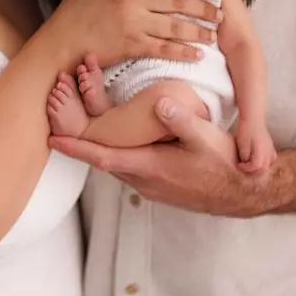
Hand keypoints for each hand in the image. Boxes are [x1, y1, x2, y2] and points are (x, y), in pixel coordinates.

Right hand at [49, 0, 221, 68]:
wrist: (60, 42)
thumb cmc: (72, 12)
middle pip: (179, 0)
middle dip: (203, 7)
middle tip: (220, 13)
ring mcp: (134, 21)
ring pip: (176, 25)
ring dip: (198, 30)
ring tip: (213, 35)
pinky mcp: (132, 45)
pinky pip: (164, 48)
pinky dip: (183, 52)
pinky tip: (196, 55)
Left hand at [49, 97, 271, 215]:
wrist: (242, 192)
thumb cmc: (225, 165)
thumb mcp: (206, 138)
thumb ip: (183, 120)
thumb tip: (159, 103)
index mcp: (150, 167)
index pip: (103, 156)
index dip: (76, 147)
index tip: (53, 138)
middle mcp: (143, 179)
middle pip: (102, 158)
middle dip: (80, 140)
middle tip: (60, 117)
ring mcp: (149, 183)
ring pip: (114, 161)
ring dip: (96, 144)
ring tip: (80, 122)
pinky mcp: (157, 181)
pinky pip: (127, 164)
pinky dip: (114, 149)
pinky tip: (115, 134)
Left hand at [234, 120, 276, 173]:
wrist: (253, 118)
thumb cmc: (246, 130)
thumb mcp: (242, 143)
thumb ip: (245, 156)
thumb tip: (246, 163)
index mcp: (261, 152)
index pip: (256, 167)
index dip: (246, 169)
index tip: (239, 165)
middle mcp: (268, 153)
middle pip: (263, 169)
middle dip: (253, 172)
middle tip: (244, 168)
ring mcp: (271, 150)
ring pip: (268, 165)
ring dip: (259, 169)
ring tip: (250, 166)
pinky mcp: (271, 147)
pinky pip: (271, 160)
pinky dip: (265, 163)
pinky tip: (259, 161)